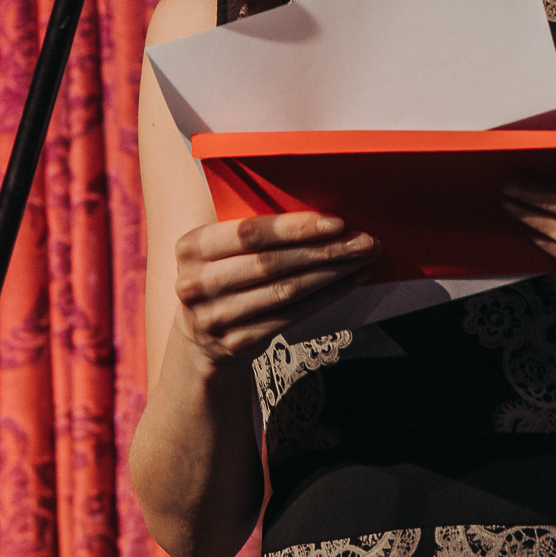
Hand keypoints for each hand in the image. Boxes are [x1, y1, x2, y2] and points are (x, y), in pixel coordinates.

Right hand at [172, 213, 378, 365]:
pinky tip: (350, 282)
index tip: (336, 223)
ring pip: (286, 291)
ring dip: (332, 273)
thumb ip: (251, 231)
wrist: (201, 339)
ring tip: (362, 259)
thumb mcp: (219, 249)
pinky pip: (292, 316)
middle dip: (324, 250)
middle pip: (271, 263)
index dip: (295, 228)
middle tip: (363, 241)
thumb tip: (320, 212)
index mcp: (191, 246)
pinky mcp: (236, 344)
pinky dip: (327, 297)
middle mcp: (197, 283)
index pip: (249, 233)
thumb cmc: (224, 276)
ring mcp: (215, 318)